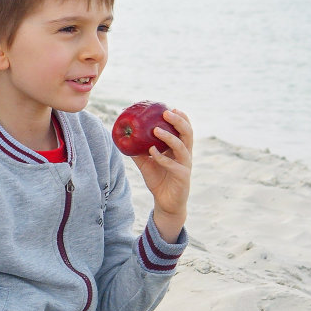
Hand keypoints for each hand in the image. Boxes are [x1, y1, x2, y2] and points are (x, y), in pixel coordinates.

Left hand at [130, 108, 191, 237]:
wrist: (165, 202)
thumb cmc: (158, 180)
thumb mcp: (145, 163)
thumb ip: (137, 151)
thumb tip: (123, 137)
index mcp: (179, 148)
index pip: (184, 129)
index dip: (181, 118)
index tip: (170, 108)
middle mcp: (185, 154)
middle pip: (187, 133)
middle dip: (178, 121)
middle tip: (166, 112)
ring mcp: (185, 165)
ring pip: (182, 147)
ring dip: (169, 137)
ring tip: (156, 130)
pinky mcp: (183, 177)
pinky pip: (173, 165)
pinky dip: (162, 157)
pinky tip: (151, 152)